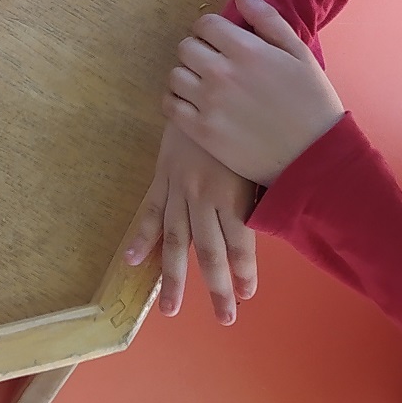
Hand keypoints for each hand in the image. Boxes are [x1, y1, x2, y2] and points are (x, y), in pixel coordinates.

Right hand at [121, 122, 257, 324]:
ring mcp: (179, 187)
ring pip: (176, 240)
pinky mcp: (162, 177)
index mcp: (232, 191)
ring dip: (174, 277)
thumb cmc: (244, 121)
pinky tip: (133, 262)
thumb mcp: (257, 157)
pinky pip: (150, 211)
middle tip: (224, 317)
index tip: (248, 294)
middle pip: (209, 251)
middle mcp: (204, 194)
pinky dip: (141, 238)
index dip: (244, 272)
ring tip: (171, 310)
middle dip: (217, 288)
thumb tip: (269, 226)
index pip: (240, 243)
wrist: (206, 85)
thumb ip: (259, 192)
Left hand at [164, 0, 344, 186]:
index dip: (211, 30)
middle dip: (198, 51)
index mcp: (246, 50)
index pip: (205, 24)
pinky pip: (170, 105)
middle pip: (186, 47)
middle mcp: (221, 72)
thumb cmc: (312, 102)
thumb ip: (267, 19)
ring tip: (203, 85)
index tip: (221, 42)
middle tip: (214, 64)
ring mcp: (208, 103)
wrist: (315, 157)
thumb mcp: (299, 53)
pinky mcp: (201, 131)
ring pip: (175, 74)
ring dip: (186, 76)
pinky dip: (176, 101)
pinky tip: (193, 104)